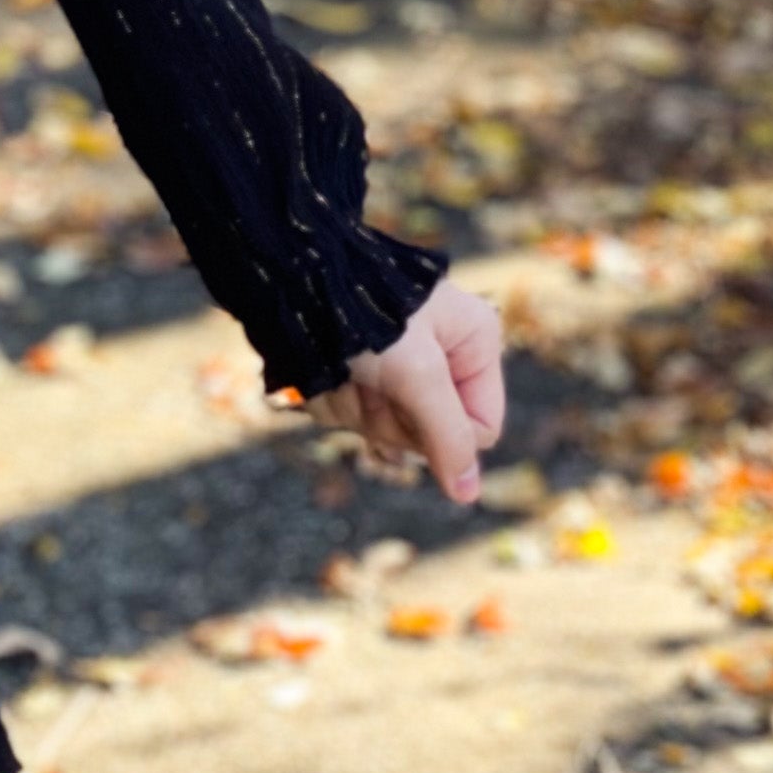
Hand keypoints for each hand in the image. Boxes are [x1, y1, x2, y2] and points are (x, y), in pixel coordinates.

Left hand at [306, 279, 507, 504]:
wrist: (291, 277)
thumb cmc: (363, 315)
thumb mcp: (417, 373)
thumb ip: (448, 434)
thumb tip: (468, 495)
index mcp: (473, 342)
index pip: (481, 428)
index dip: (445, 434)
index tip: (410, 404)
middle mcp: (441, 355)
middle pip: (428, 435)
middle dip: (390, 415)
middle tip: (371, 376)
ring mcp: (398, 366)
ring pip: (384, 428)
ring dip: (356, 405)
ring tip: (343, 365)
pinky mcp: (361, 372)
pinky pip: (352, 414)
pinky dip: (334, 398)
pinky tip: (324, 368)